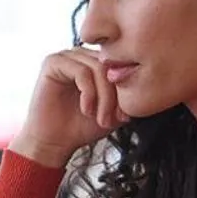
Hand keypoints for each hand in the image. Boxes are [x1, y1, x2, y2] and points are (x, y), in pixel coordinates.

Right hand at [10, 46, 127, 167]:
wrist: (54, 142)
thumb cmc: (81, 127)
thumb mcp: (114, 111)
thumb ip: (128, 97)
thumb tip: (143, 86)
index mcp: (95, 63)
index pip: (120, 65)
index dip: (125, 91)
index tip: (124, 117)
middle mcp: (81, 55)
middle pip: (110, 66)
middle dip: (114, 96)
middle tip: (110, 120)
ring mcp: (66, 56)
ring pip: (98, 68)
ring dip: (103, 97)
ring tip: (99, 117)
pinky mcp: (52, 62)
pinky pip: (81, 71)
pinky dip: (88, 92)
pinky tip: (86, 109)